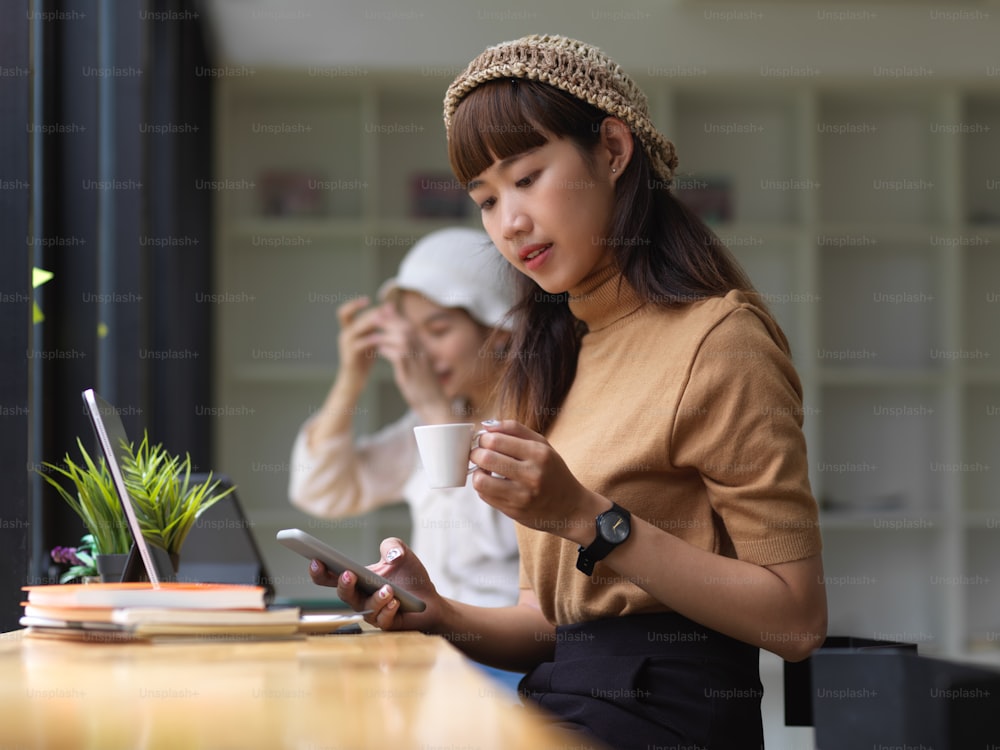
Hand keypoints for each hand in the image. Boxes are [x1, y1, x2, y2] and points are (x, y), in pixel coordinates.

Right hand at [309, 537, 440, 631]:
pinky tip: (396, 601)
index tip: (316, 559)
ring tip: (388, 589)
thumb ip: (392, 545)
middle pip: (343, 594)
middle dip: (344, 584)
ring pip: (365, 608)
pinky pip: (383, 620)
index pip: (331, 576)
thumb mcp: (401, 553)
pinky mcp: (386, 623)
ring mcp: (371, 612)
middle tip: (348, 575)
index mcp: (356, 579)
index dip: (319, 570)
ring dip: (376, 597)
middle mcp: (360, 597)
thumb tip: (392, 554)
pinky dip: (389, 609)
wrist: (429, 599)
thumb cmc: (409, 577)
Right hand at [334, 296, 382, 386]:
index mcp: (347, 330)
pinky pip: (360, 344)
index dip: (354, 304)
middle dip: (370, 312)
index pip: (344, 311)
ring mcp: (345, 346)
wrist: (354, 381)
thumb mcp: (370, 340)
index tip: (368, 299)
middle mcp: (344, 335)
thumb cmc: (363, 360)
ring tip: (384, 319)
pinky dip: (371, 339)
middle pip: (353, 317)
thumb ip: (375, 327)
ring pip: (355, 328)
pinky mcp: (350, 356)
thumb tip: (388, 309)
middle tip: (386, 309)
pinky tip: (382, 337)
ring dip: (370, 322)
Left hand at [372, 305, 451, 421]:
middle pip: (406, 329)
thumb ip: (412, 355)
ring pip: (402, 339)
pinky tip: (378, 351)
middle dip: (390, 320)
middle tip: (375, 315)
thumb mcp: (420, 368)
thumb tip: (400, 345)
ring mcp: (418, 363)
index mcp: (424, 350)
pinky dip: (387, 351)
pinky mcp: (412, 374)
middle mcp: (422, 353)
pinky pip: (399, 356)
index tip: (384, 310)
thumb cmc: (426, 388)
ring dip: (386, 334)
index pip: (410, 327)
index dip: (397, 317)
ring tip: (373, 332)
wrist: (435, 405)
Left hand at [470, 420, 608, 545]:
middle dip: (475, 453)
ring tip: (484, 470)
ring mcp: (521, 495)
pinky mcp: (513, 511)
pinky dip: (483, 487)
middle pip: (486, 458)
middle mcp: (531, 474)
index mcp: (539, 454)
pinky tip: (492, 483)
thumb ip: (515, 429)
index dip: (483, 439)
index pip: (496, 440)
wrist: (570, 508)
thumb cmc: (553, 472)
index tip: (485, 441)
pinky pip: (484, 496)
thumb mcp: (542, 445)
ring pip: (480, 480)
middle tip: (479, 454)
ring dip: (476, 472)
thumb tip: (486, 425)